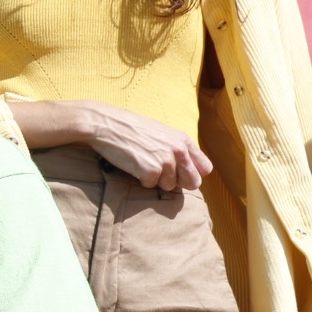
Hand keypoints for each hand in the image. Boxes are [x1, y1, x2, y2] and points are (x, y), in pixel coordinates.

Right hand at [82, 102, 210, 190]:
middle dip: (178, 183)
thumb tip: (187, 167)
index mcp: (184, 140)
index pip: (204, 168)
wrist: (107, 125)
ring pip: (169, 186)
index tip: (180, 173)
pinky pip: (150, 185)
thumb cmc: (131, 128)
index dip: (192, 173)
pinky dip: (141, 180)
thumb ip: (178, 148)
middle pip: (192, 182)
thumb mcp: (162, 133)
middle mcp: (179, 151)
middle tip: (162, 175)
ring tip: (142, 163)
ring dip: (156, 180)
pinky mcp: (150, 171)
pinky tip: (133, 165)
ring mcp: (165, 162)